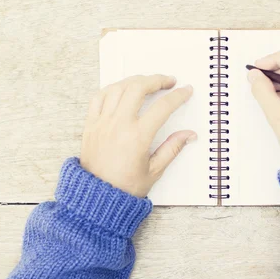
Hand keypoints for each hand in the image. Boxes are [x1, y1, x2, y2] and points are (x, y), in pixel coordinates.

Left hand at [80, 75, 195, 196]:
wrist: (96, 198)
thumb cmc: (124, 188)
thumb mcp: (154, 171)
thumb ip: (172, 148)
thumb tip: (189, 135)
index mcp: (137, 137)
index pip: (163, 107)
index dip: (177, 96)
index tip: (186, 91)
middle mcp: (119, 125)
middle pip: (138, 88)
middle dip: (156, 80)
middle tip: (168, 81)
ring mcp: (102, 122)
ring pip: (118, 88)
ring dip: (135, 81)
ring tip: (147, 83)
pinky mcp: (90, 125)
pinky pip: (99, 97)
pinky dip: (112, 89)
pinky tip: (121, 90)